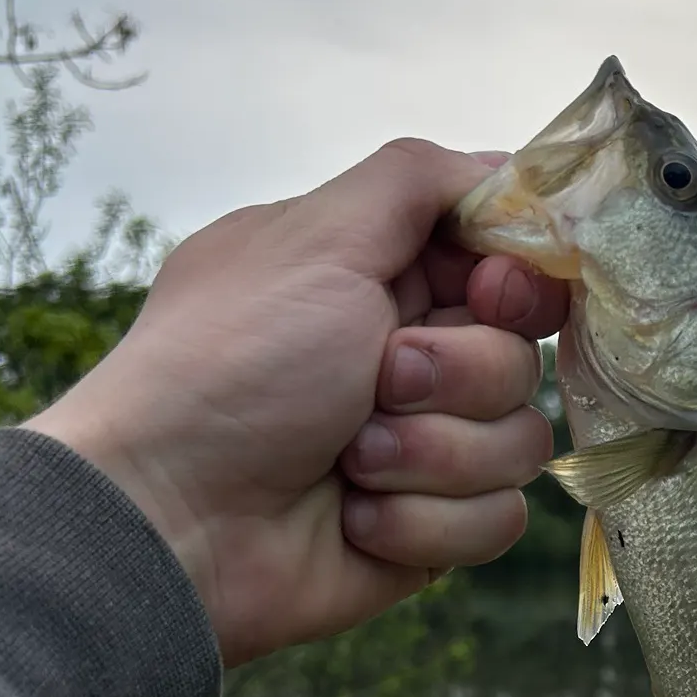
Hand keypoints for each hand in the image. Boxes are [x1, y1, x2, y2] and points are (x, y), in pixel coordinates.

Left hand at [24, 138, 568, 665]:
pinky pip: (497, 519)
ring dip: (432, 453)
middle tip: (378, 381)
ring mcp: (429, 447)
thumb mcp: (315, 239)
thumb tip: (507, 169)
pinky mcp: (434, 527)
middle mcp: (414, 358)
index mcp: (386, 280)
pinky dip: (423, 521)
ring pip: (520, 441)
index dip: (517, 284)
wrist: (173, 522)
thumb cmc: (231, 366)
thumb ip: (416, 179)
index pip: (511, 267)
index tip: (489, 296)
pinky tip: (354, 519)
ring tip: (350, 462)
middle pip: (523, 356)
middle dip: (455, 376)